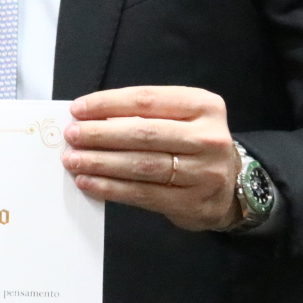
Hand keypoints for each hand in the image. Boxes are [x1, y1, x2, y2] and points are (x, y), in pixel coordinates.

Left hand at [61, 86, 242, 231]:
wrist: (231, 185)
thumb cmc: (193, 145)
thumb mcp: (181, 118)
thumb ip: (145, 114)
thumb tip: (90, 118)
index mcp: (203, 106)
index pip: (147, 99)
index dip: (108, 103)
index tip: (78, 109)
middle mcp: (208, 138)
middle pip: (143, 133)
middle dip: (100, 134)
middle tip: (72, 135)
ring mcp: (204, 173)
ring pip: (141, 165)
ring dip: (101, 163)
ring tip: (74, 160)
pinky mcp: (192, 203)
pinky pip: (143, 194)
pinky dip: (111, 188)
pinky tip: (89, 183)